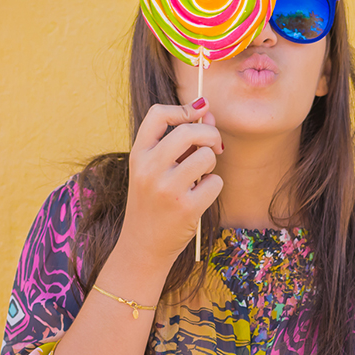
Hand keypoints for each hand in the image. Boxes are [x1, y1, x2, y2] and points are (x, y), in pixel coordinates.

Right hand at [117, 99, 223, 266]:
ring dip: (211, 164)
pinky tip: (200, 197)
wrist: (142, 245)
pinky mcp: (186, 207)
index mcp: (138, 155)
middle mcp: (149, 168)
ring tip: (200, 177)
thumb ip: (179, 141)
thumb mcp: (154, 169)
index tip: (199, 111)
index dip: (183, 109)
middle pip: (190, 131)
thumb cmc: (153, 202)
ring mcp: (167, 188)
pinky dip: (213, 187)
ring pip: (207, 156)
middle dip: (210, 134)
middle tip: (214, 146)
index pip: (158, 114)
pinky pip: (216, 182)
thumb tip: (207, 110)